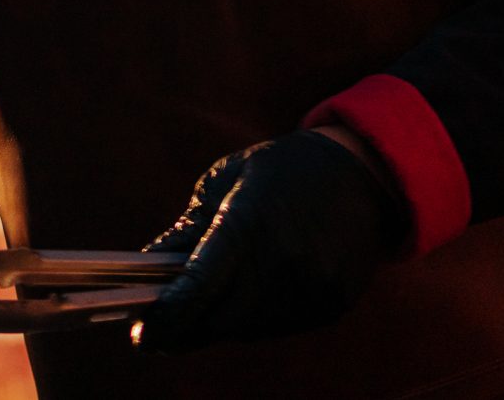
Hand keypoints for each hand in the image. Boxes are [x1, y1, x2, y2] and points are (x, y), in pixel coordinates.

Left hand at [130, 128, 407, 353]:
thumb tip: (147, 267)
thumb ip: (188, 229)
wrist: (363, 176)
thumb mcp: (225, 181)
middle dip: (183, 329)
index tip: (141, 332)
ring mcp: (312, 288)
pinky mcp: (332, 305)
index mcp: (249, 223)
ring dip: (215, 325)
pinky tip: (237, 304)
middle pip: (220, 320)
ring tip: (191, 314)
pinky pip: (277, 326)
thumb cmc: (280, 170)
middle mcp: (284, 262)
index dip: (168, 315)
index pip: (199, 286)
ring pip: (247, 329)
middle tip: (153, 330)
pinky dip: (250, 321)